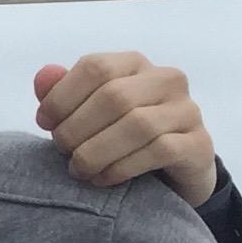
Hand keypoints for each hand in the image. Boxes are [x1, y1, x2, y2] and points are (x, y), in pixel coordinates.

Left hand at [32, 53, 218, 202]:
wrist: (170, 170)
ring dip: (97, 152)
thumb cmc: (118, 136)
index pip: (95, 67)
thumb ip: (62, 93)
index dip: (62, 96)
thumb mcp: (87, 113)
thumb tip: (44, 75)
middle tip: (62, 151)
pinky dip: (122, 167)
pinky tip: (103, 178)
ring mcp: (187, 111)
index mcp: (135, 64)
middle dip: (77, 128)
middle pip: (113, 96)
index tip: (44, 124)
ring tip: (79, 169)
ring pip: (137, 125)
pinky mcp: (198, 144)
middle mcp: (166, 79)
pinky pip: (159, 151)